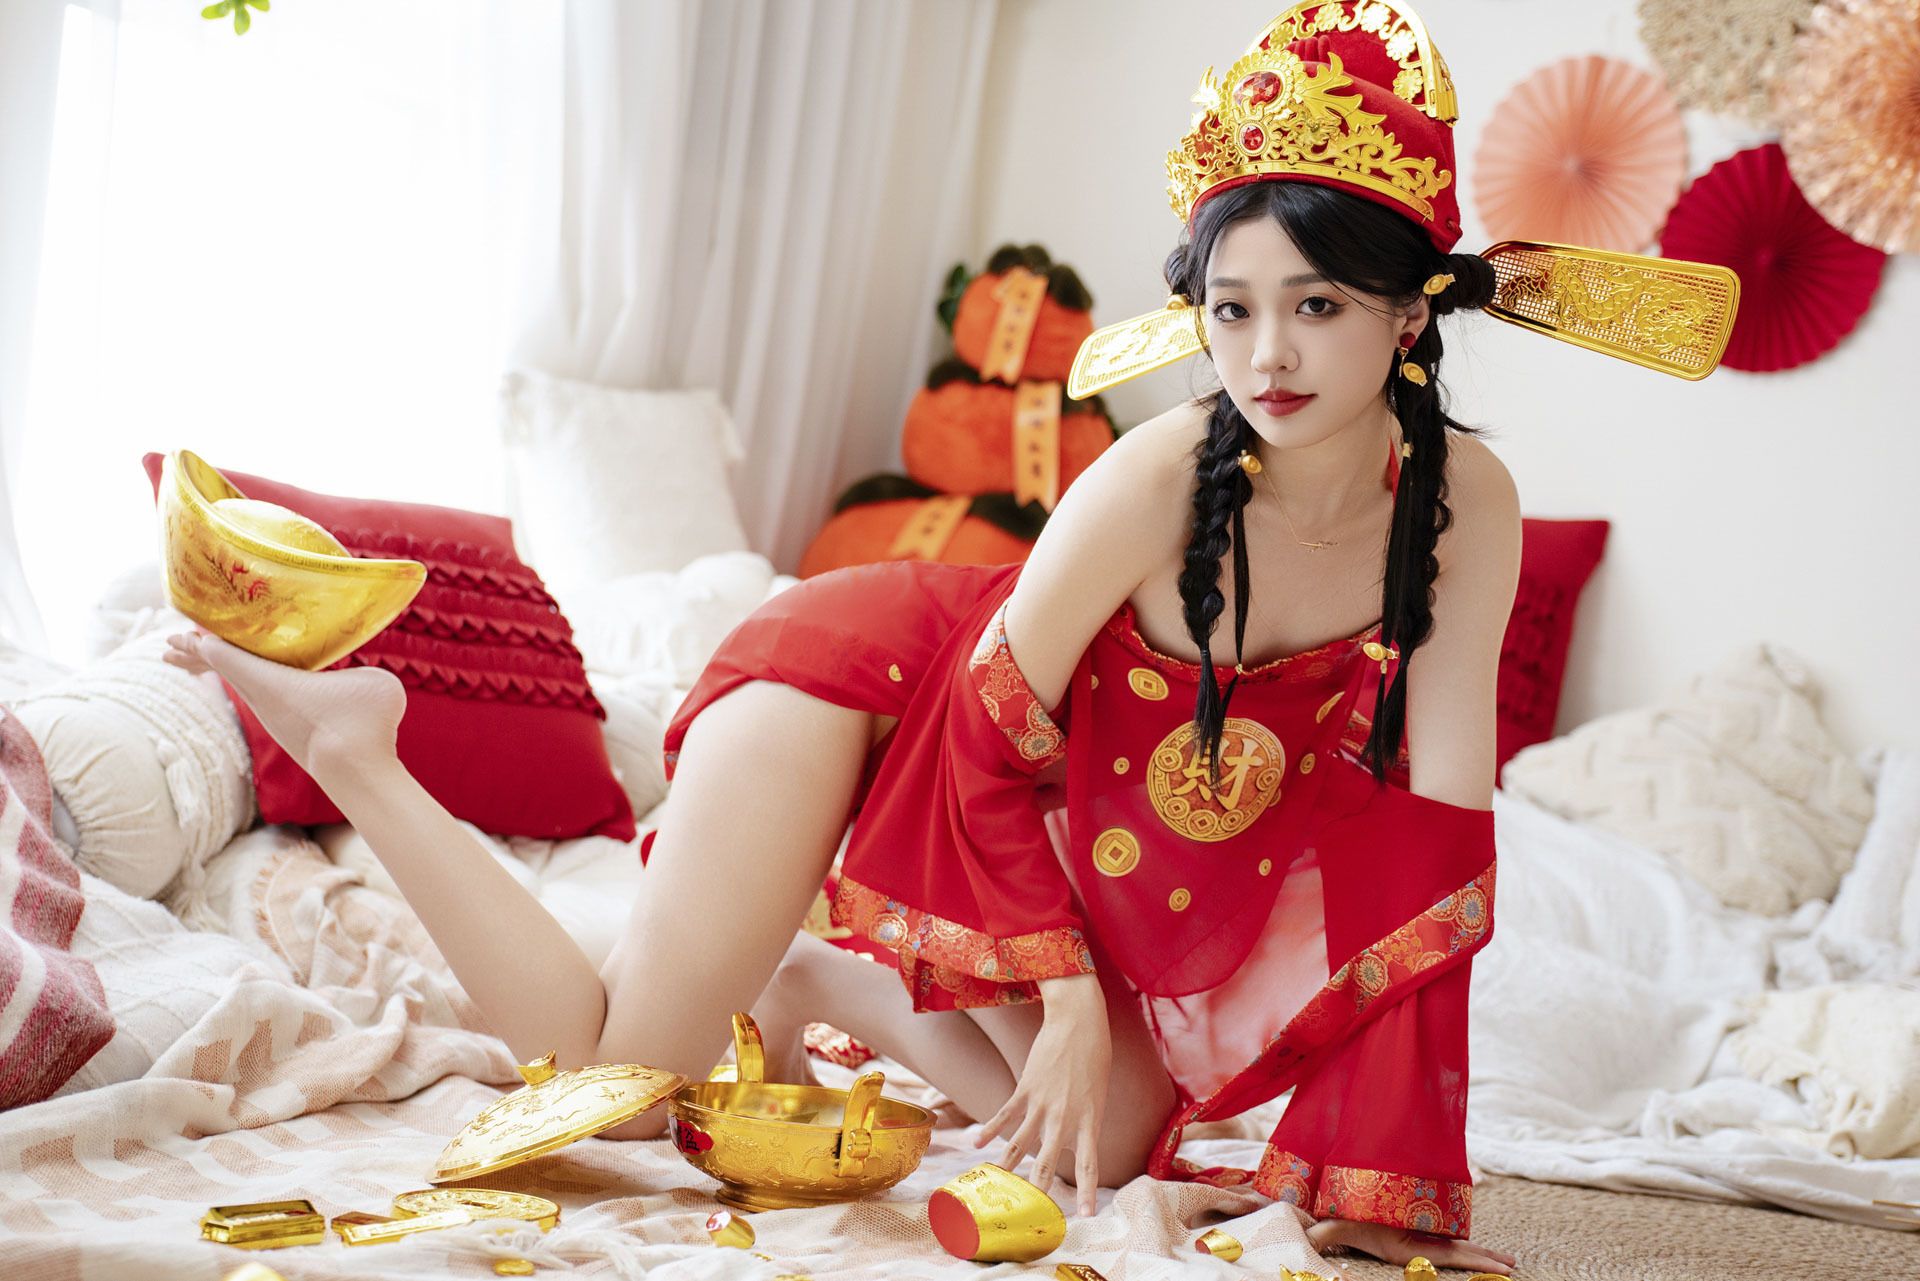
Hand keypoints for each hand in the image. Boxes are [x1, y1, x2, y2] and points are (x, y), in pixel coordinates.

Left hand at [162, 631, 406, 782]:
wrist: (357, 770)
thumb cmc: (362, 720)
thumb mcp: (371, 679)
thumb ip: (363, 670)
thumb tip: (361, 679)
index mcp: (268, 679)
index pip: (219, 653)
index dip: (199, 640)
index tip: (180, 632)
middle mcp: (262, 698)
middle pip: (218, 669)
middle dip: (193, 654)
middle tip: (170, 646)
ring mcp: (274, 716)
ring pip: (237, 684)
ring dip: (217, 669)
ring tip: (195, 660)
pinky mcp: (288, 729)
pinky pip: (258, 696)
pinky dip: (245, 683)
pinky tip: (256, 683)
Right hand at [972, 973, 1109, 1216]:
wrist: (1078, 1021)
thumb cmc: (1094, 1055)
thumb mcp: (1096, 1093)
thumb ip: (1082, 1120)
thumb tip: (1067, 1140)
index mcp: (1090, 1120)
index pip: (1090, 1165)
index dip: (1087, 1191)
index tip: (1085, 1215)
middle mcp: (1066, 1117)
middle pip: (1050, 1162)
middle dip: (1039, 1190)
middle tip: (1030, 1213)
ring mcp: (1044, 1103)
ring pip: (1020, 1143)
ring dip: (1007, 1166)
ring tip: (995, 1185)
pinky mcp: (1026, 1087)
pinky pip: (1005, 1115)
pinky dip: (990, 1130)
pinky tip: (977, 1145)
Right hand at [1306, 1217, 1516, 1274]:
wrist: (1332, 1219)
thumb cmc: (1335, 1220)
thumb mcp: (1332, 1228)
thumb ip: (1323, 1236)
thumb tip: (1310, 1240)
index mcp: (1403, 1249)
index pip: (1446, 1256)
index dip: (1473, 1260)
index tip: (1498, 1268)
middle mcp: (1414, 1248)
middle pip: (1457, 1254)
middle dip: (1485, 1261)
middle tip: (1513, 1266)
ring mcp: (1415, 1241)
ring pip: (1454, 1248)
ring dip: (1479, 1254)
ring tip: (1506, 1260)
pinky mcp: (1414, 1234)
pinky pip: (1443, 1239)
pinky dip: (1462, 1242)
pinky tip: (1475, 1246)